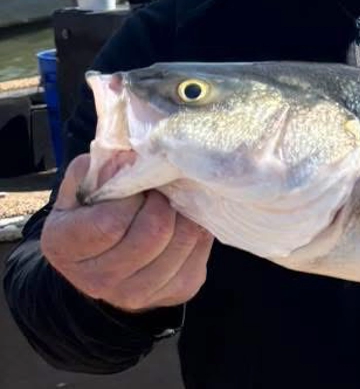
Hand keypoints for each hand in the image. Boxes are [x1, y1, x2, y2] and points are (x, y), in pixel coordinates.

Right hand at [40, 154, 213, 313]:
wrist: (104, 258)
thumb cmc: (93, 212)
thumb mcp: (83, 185)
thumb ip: (100, 168)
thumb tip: (131, 158)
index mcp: (66, 247)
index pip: (111, 222)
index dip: (133, 196)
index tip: (136, 185)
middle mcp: (98, 280)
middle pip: (154, 233)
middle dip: (163, 202)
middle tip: (159, 192)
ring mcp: (137, 293)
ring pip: (183, 241)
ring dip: (184, 214)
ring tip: (172, 205)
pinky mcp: (176, 292)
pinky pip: (201, 251)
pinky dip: (198, 229)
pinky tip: (182, 222)